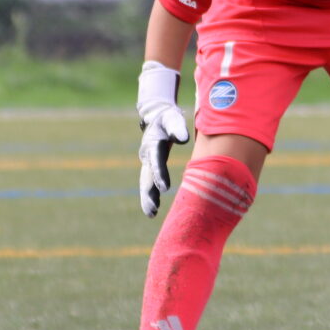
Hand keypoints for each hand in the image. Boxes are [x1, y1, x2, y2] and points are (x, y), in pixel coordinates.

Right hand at [136, 61, 190, 216]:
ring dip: (148, 198)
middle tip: (153, 209)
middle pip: (147, 177)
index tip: (165, 188)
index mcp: (153, 144)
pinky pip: (149, 183)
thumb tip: (183, 139)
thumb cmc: (168, 118)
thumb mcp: (172, 118)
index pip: (157, 162)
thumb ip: (177, 128)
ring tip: (151, 214)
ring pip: (146, 183)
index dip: (160, 175)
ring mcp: (147, 162)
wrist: (157, 115)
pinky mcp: (151, 167)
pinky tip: (154, 210)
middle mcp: (147, 155)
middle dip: (149, 194)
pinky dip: (150, 195)